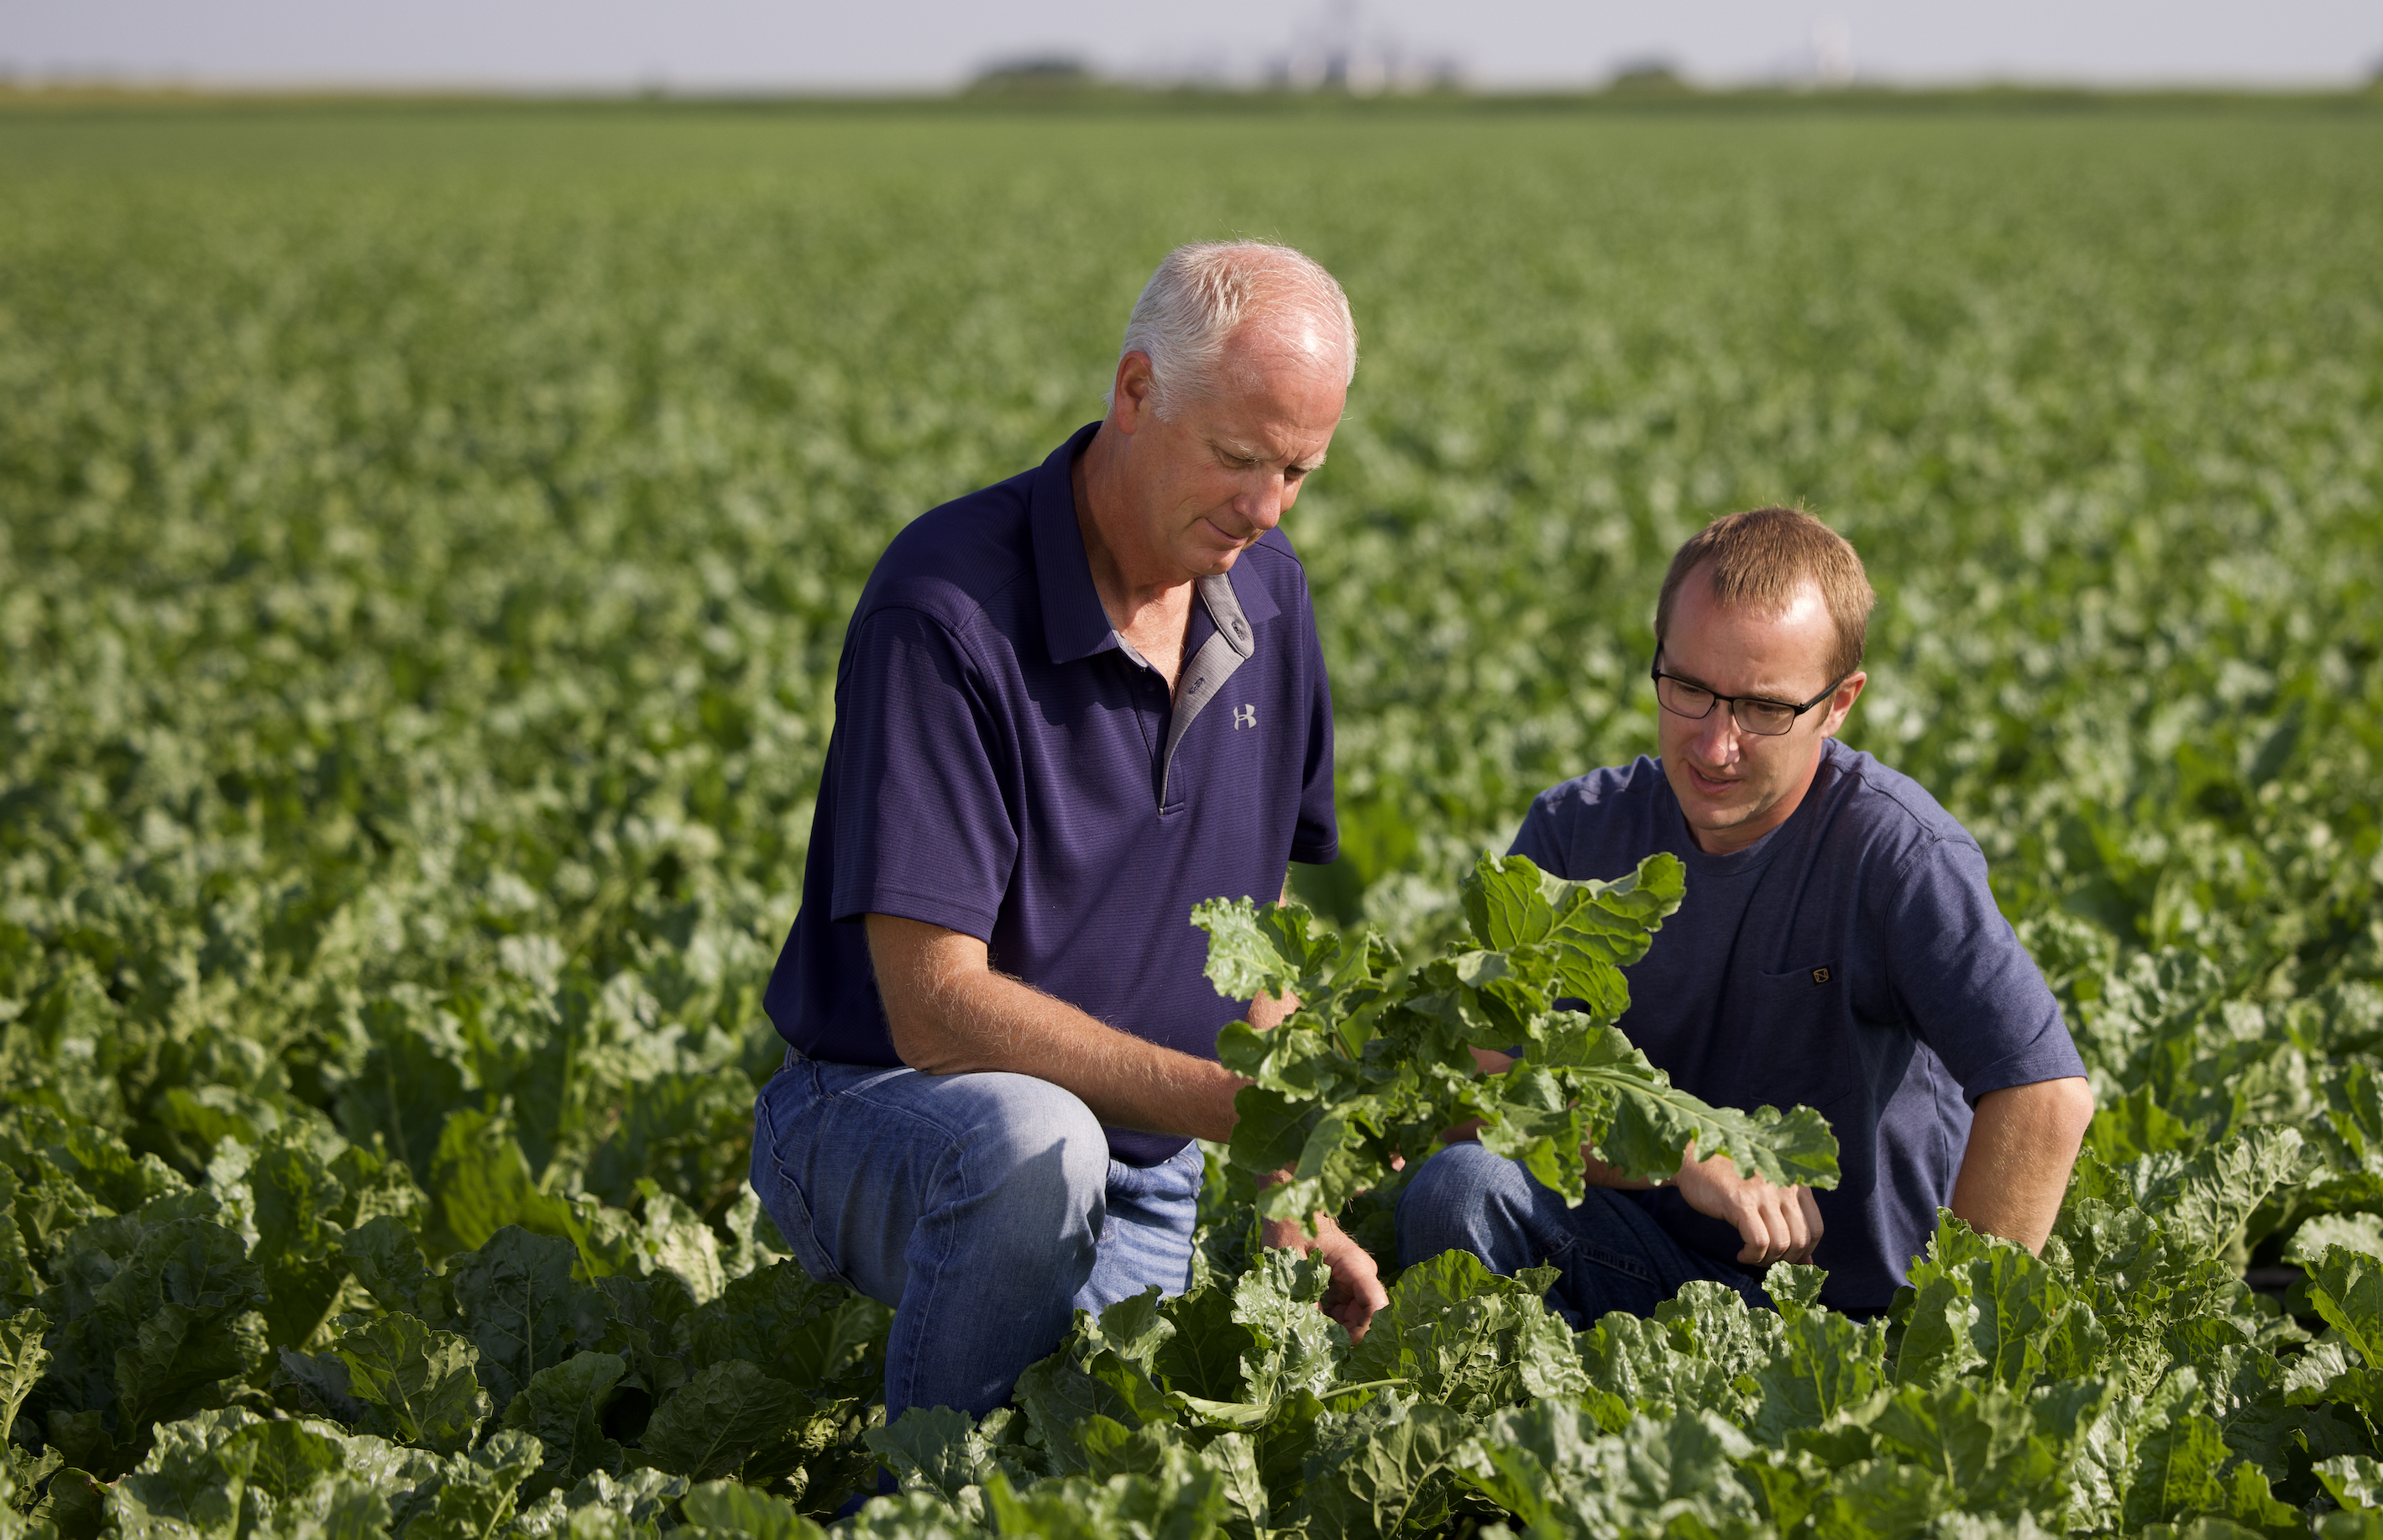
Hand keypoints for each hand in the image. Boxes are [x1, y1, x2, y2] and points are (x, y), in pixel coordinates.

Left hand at [1259, 1214, 1388, 1341]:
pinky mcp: (1345, 1283)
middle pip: (1367, 1316)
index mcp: (1355, 1265)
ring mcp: (1355, 1279)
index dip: (1363, 1331)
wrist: (1291, 1206)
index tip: (1338, 1344)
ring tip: (1308, 1329)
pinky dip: (1329, 1319)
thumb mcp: (1291, 1263)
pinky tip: (1309, 1318)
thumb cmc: (1290, 1227)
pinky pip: (1344, 1309)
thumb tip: (1309, 1331)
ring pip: (1356, 1316)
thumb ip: (1303, 1296)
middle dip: (1345, 1333)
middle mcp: (1362, 1273)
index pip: (1376, 1306)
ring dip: (1335, 1328)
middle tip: (1316, 1342)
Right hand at [1670, 1144, 1822, 1266]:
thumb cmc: (1731, 1180)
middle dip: (1785, 1260)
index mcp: (1795, 1183)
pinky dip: (1753, 1256)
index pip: (1816, 1228)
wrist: (1694, 1160)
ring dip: (1767, 1260)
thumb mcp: (1767, 1198)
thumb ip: (1789, 1225)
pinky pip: (1759, 1242)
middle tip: (1767, 1261)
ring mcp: (1763, 1193)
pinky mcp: (1741, 1201)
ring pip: (1781, 1243)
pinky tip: (1742, 1254)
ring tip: (1752, 1258)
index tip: (1786, 1258)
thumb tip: (1808, 1265)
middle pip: (1801, 1240)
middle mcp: (1784, 1186)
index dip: (1805, 1251)